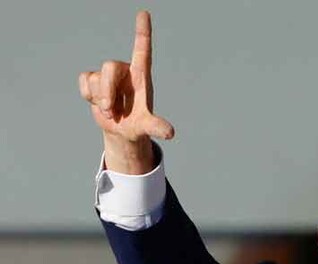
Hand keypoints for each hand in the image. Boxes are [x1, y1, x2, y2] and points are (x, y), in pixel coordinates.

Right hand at [77, 11, 173, 173]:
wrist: (121, 131)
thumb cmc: (138, 125)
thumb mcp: (147, 127)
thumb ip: (156, 127)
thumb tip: (169, 133)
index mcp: (142, 76)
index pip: (142, 49)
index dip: (142, 31)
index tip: (144, 13)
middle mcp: (125, 71)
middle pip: (109, 66)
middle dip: (107, 91)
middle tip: (111, 112)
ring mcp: (109, 75)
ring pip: (96, 77)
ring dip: (100, 99)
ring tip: (111, 111)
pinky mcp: (94, 80)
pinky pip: (84, 80)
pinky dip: (88, 95)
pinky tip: (98, 103)